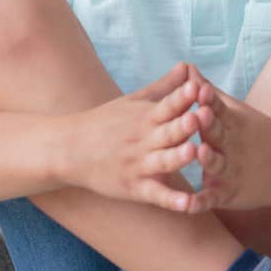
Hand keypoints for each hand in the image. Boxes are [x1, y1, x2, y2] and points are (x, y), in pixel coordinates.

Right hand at [57, 62, 214, 211]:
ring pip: (164, 161)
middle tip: (200, 116)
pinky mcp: (135, 188)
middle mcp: (144, 140)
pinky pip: (156, 195)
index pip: (167, 104)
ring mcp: (139, 165)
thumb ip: (165, 87)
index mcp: (146, 117)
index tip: (197, 86)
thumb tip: (188, 66)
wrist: (70, 149)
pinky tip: (187, 204)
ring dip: (178, 157)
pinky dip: (171, 200)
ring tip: (193, 151)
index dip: (182, 96)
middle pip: (168, 132)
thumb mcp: (133, 101)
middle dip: (184, 125)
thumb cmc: (106, 122)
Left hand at [169, 67, 270, 212]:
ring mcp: (231, 170)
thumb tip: (187, 68)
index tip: (199, 89)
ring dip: (208, 158)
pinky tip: (187, 205)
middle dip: (208, 125)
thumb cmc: (256, 135)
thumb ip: (208, 93)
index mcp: (232, 124)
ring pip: (217, 164)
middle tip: (198, 114)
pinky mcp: (228, 194)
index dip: (209, 100)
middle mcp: (232, 146)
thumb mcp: (236, 112)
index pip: (219, 108)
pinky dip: (201, 202)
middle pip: (218, 134)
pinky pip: (212, 198)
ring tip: (199, 152)